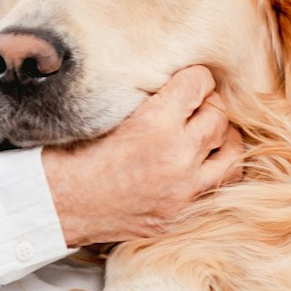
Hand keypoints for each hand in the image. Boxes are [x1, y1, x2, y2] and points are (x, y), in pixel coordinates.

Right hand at [39, 65, 243, 247]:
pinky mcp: (181, 213)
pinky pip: (220, 186)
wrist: (59, 203)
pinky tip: (206, 163)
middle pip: (218, 115)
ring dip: (222, 137)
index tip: (188, 80)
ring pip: (232, 152)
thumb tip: (177, 83)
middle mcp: (177, 156)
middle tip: (194, 105)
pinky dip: (217, 171)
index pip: (199, 83)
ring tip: (208, 133)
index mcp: (156, 123)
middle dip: (207, 105)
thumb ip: (150, 98)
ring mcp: (183, 190)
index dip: (193, 77)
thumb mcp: (108, 111)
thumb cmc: (72, 154)